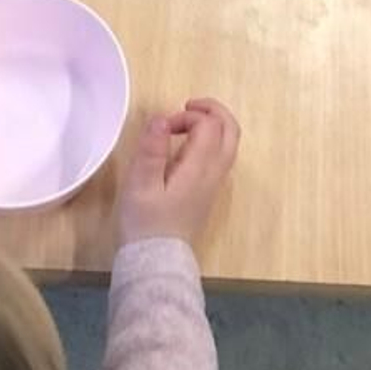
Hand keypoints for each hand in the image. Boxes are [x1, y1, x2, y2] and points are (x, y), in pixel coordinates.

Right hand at [117, 96, 240, 248]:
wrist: (155, 263)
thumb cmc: (145, 223)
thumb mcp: (140, 185)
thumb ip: (152, 150)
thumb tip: (161, 118)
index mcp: (200, 168)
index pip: (209, 125)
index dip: (187, 115)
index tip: (162, 128)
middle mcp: (214, 174)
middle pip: (230, 130)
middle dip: (212, 111)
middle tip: (186, 106)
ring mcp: (214, 185)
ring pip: (228, 144)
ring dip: (212, 125)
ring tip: (184, 124)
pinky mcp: (208, 194)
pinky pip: (220, 157)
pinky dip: (209, 141)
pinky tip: (185, 147)